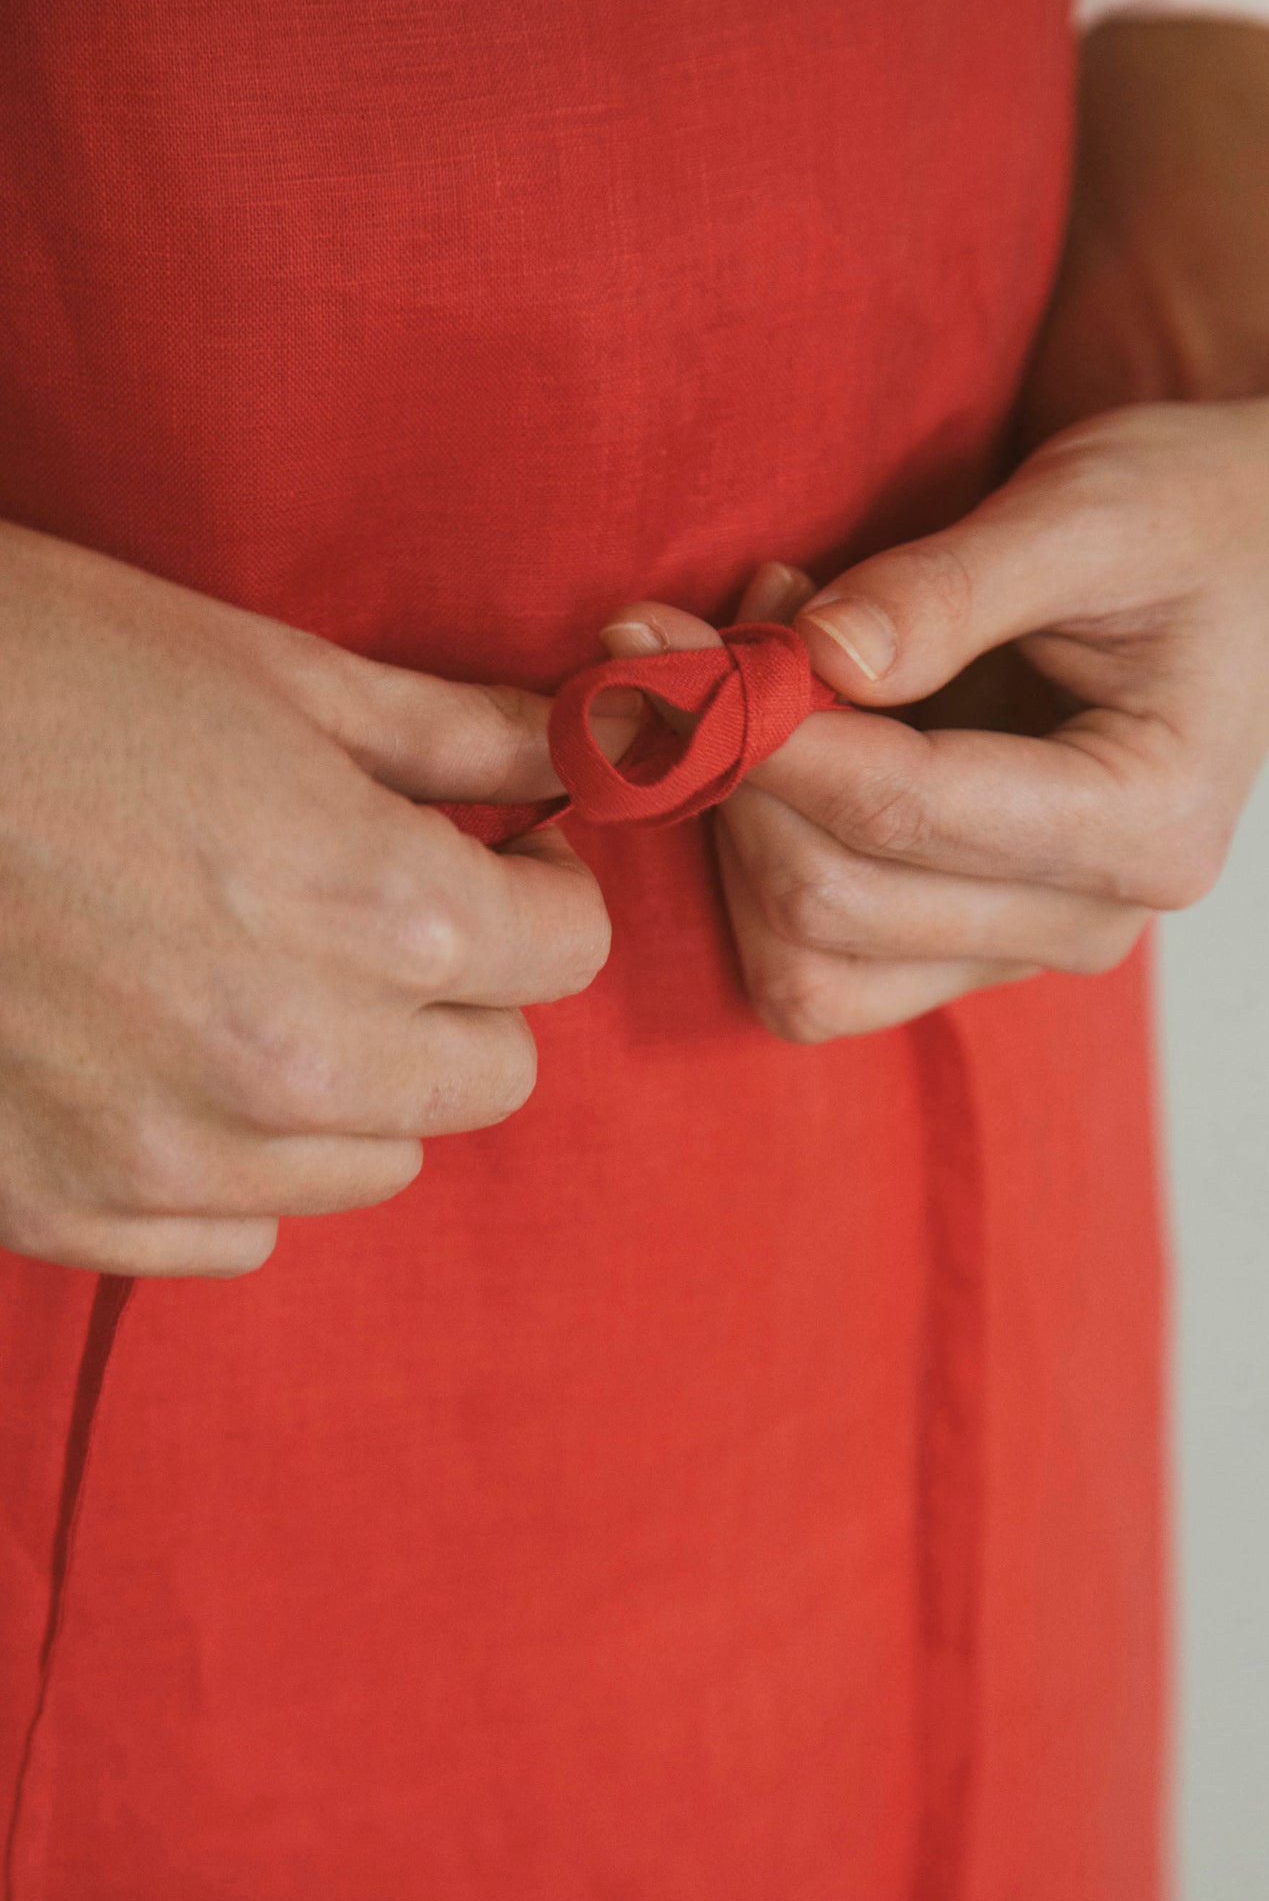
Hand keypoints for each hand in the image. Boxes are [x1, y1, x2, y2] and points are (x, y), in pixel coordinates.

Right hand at [0, 523, 609, 1274]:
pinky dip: (234, 1162)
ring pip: (373, 1165)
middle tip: (383, 921)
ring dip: (357, 1085)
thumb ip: (456, 732)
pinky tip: (170, 1063)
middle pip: (491, 1077)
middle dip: (465, 995)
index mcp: (378, 910)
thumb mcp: (267, 667)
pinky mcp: (71, 1208)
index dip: (546, 892)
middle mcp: (301, 1060)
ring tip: (262, 983)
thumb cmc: (35, 666)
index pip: (569, 953)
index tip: (504, 859)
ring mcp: (180, 1154)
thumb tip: (582, 741)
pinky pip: (235, 1233)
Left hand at [604, 21, 1268, 1044]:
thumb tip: (815, 658)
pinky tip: (779, 747)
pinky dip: (756, 868)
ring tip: (762, 673)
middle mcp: (1091, 919)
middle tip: (706, 628)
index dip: (759, 735)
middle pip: (835, 904)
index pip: (903, 813)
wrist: (1244, 541)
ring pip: (806, 968)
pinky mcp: (964, 943)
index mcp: (1150, 823)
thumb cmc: (1191, 509)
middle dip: (735, 771)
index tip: (654, 643)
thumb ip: (953, 586)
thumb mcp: (1094, 504)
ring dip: (736, 826)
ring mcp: (1023, 946)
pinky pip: (813, 970)